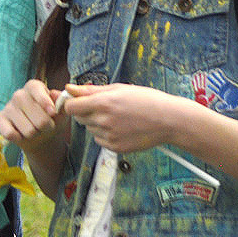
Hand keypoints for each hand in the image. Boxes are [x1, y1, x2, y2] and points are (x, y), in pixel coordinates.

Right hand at [0, 79, 66, 153]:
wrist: (42, 138)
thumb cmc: (52, 120)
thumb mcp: (62, 112)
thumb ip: (62, 103)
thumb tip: (55, 94)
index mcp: (34, 87)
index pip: (35, 89)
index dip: (44, 101)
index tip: (53, 113)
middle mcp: (19, 94)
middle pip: (33, 111)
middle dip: (44, 125)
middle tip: (47, 126)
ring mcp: (8, 107)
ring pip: (26, 128)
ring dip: (34, 134)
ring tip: (35, 130)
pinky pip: (9, 133)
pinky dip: (19, 138)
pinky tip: (21, 135)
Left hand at [62, 83, 185, 153]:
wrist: (168, 120)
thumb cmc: (145, 100)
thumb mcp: (119, 89)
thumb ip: (91, 90)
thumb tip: (69, 88)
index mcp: (103, 103)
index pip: (71, 107)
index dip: (72, 103)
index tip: (78, 101)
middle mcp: (104, 121)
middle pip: (79, 118)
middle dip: (85, 112)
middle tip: (104, 107)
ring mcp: (110, 136)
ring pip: (89, 129)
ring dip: (96, 123)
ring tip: (117, 117)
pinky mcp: (115, 148)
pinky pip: (99, 140)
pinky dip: (105, 134)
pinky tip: (121, 127)